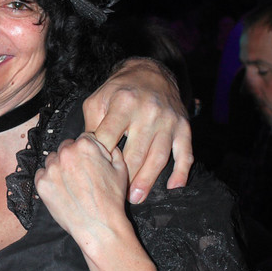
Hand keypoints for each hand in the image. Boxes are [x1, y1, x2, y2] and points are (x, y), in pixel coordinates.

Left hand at [35, 133, 129, 248]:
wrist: (99, 226)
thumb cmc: (111, 200)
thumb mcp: (121, 169)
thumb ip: (112, 150)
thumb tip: (105, 145)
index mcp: (85, 145)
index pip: (83, 138)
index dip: (88, 151)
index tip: (90, 162)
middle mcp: (65, 153)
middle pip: (66, 148)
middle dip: (73, 158)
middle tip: (81, 175)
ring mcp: (51, 169)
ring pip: (53, 160)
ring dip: (60, 168)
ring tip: (72, 184)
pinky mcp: (42, 183)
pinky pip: (42, 174)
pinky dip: (50, 180)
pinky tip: (62, 190)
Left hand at [83, 57, 191, 202]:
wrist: (152, 73)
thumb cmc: (119, 90)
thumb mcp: (99, 99)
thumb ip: (92, 124)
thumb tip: (85, 152)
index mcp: (124, 103)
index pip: (109, 136)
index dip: (100, 156)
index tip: (94, 173)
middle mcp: (148, 112)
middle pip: (135, 153)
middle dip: (124, 177)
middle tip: (115, 195)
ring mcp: (168, 121)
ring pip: (158, 157)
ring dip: (147, 181)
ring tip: (135, 197)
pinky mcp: (184, 127)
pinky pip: (185, 153)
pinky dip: (181, 172)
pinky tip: (174, 187)